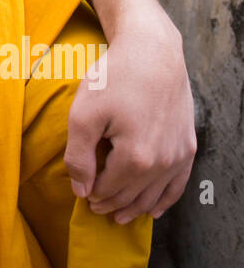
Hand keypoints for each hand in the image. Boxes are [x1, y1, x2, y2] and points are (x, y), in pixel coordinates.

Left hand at [63, 7, 195, 222]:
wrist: (152, 51)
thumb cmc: (115, 78)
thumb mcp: (84, 114)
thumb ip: (79, 157)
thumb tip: (81, 190)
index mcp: (136, 158)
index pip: (108, 190)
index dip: (92, 195)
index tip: (81, 197)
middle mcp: (162, 162)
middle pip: (131, 196)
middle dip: (110, 204)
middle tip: (95, 208)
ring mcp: (179, 155)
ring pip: (155, 195)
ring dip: (135, 208)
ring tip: (118, 216)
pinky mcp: (187, 145)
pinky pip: (178, 184)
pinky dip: (165, 200)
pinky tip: (154, 210)